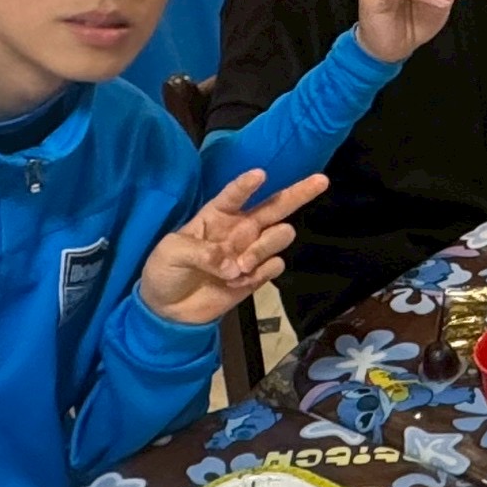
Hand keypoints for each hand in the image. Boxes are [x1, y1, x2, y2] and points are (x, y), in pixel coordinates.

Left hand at [139, 169, 332, 325]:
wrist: (169, 311)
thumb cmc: (164, 271)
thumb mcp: (171, 253)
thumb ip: (202, 253)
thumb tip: (233, 264)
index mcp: (216, 215)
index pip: (235, 194)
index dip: (247, 185)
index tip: (260, 174)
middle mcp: (239, 228)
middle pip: (276, 206)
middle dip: (299, 193)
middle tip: (321, 181)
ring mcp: (250, 251)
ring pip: (279, 236)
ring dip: (265, 248)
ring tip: (241, 266)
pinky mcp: (257, 275)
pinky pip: (275, 266)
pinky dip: (262, 272)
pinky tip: (242, 280)